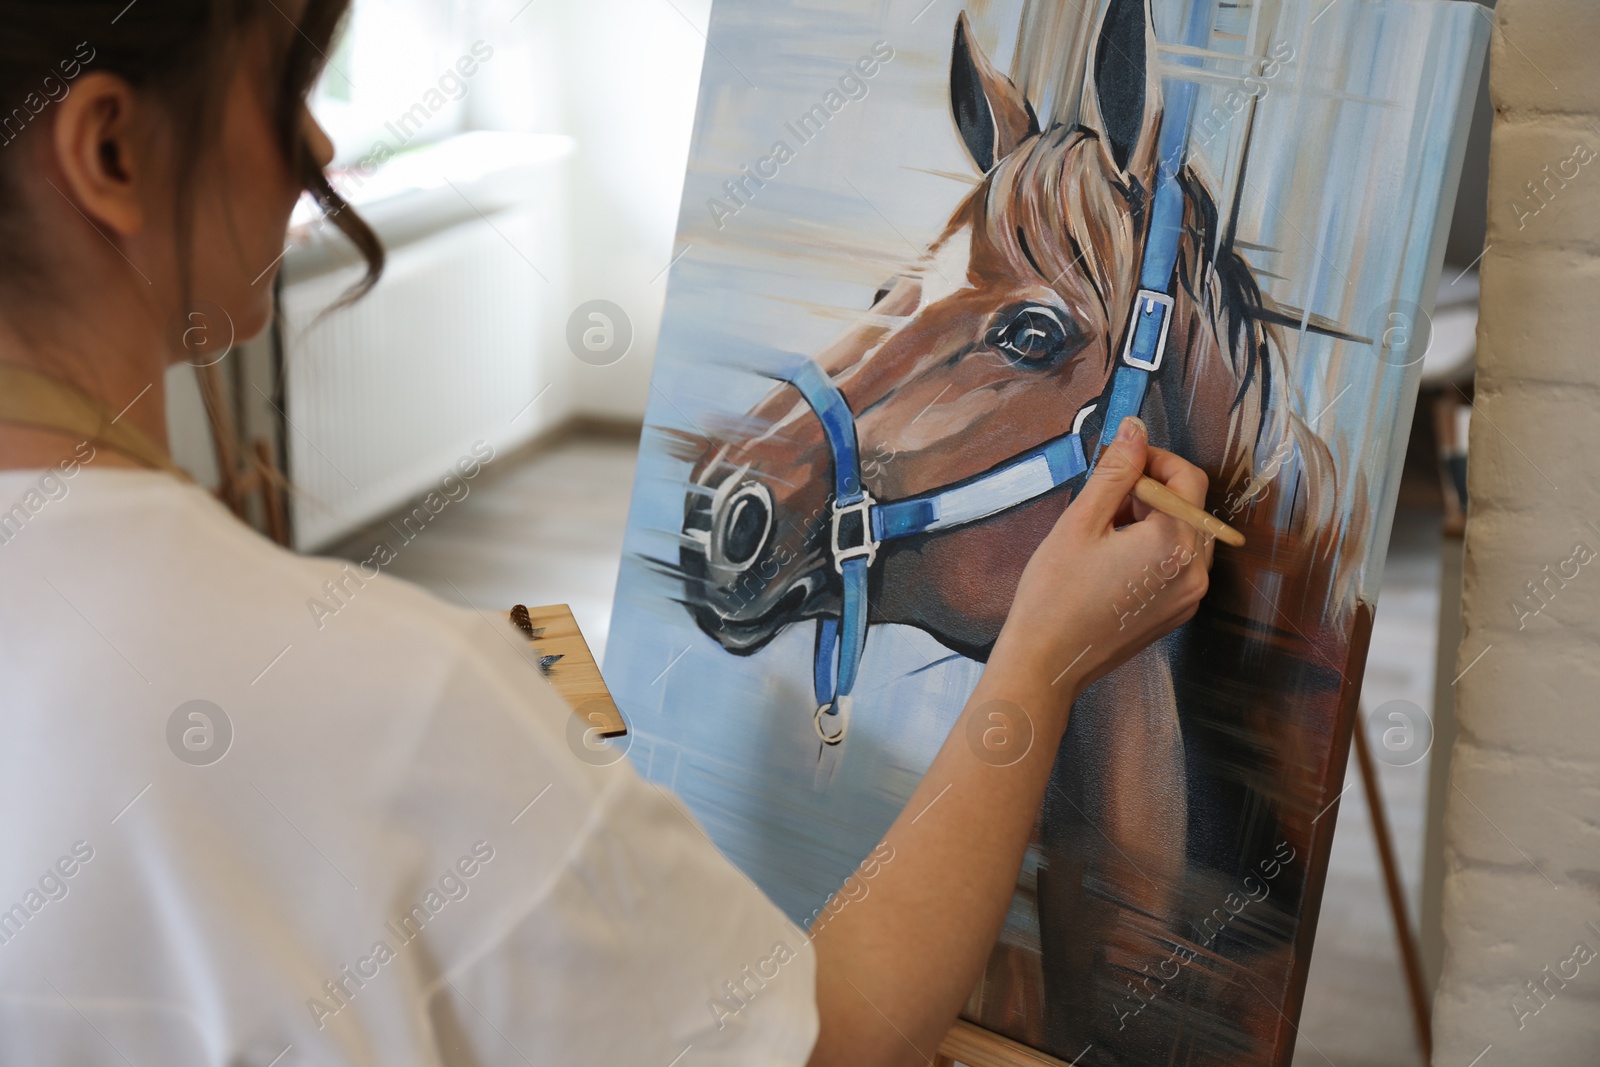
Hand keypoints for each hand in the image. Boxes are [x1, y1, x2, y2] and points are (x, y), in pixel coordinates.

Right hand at [990, 416, 1213, 715]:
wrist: (1047, 662)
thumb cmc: (1055, 593)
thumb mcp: (1081, 521)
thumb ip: (1116, 471)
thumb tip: (1136, 429)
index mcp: (1175, 544)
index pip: (1187, 477)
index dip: (1154, 459)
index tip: (1119, 460)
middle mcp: (1195, 572)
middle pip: (1189, 506)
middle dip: (1151, 490)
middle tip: (1104, 497)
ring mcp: (1189, 597)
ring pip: (1183, 535)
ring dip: (1151, 519)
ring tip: (1103, 530)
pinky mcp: (1176, 613)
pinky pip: (1177, 565)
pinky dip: (1152, 549)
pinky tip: (1112, 559)